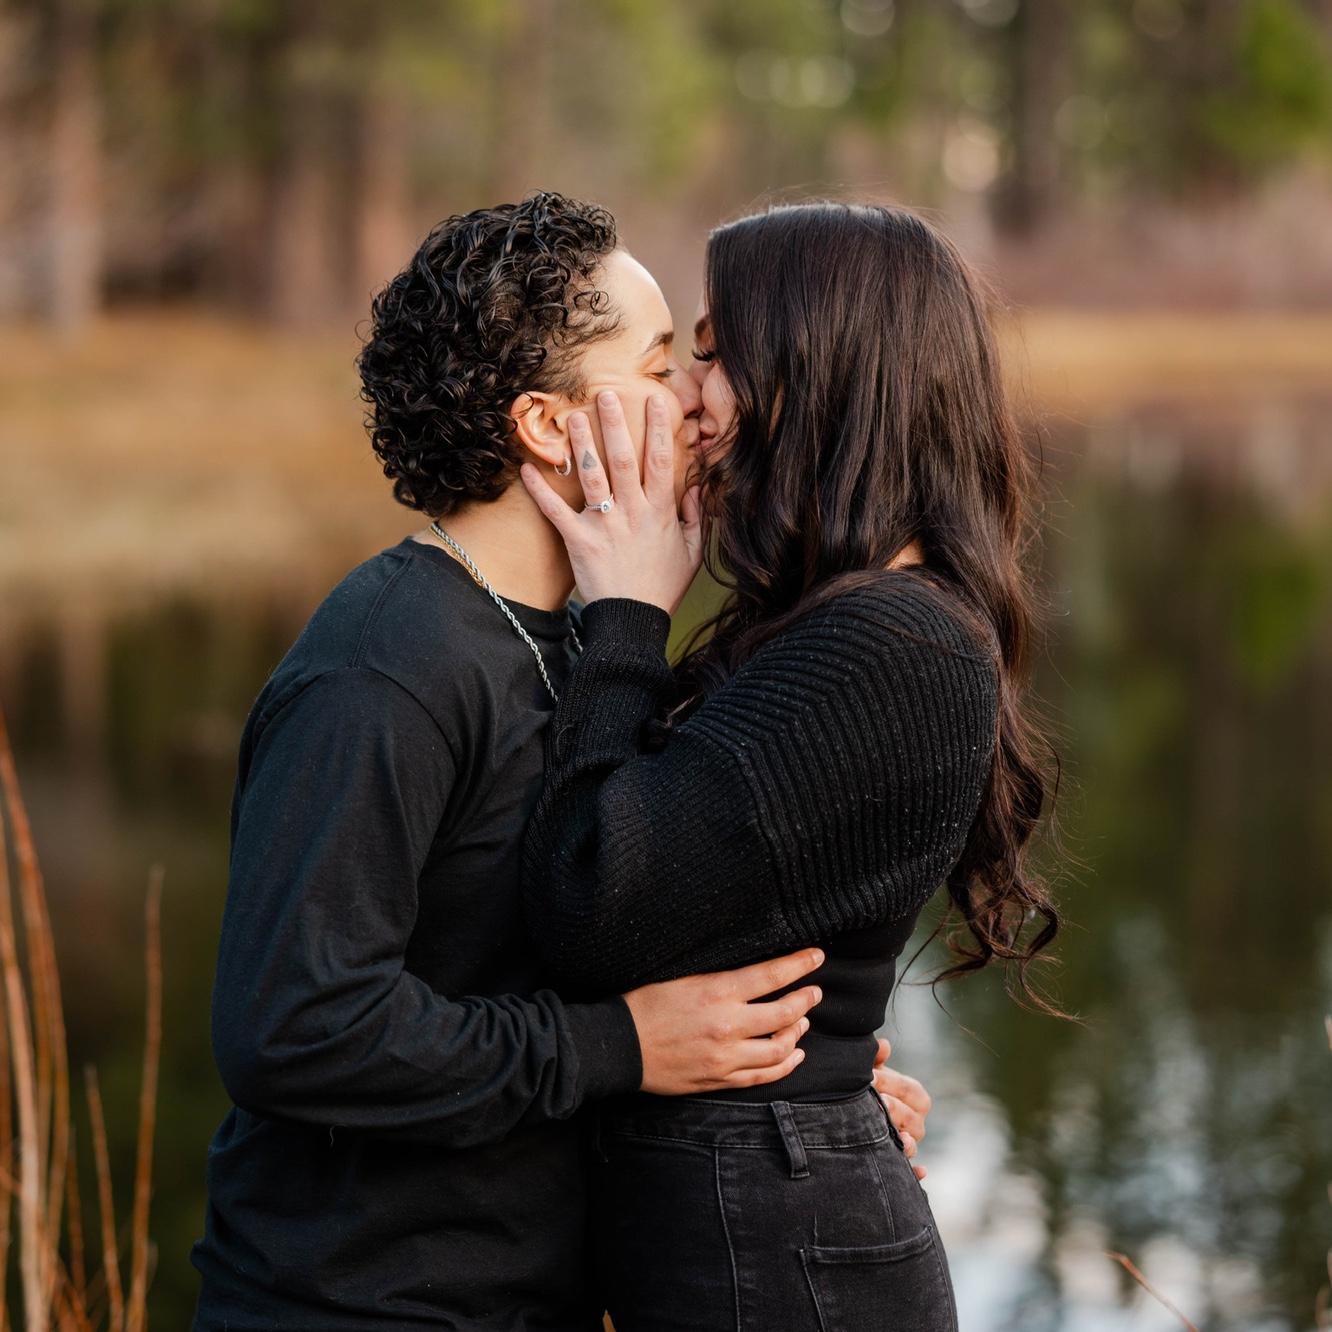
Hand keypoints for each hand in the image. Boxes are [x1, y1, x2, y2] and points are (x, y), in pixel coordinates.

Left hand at [519, 390, 702, 614]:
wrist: (633, 622)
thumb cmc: (662, 588)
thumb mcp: (691, 554)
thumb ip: (695, 518)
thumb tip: (695, 487)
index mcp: (660, 511)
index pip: (661, 460)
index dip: (659, 428)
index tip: (656, 401)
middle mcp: (633, 511)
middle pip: (624, 458)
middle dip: (615, 423)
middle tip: (605, 394)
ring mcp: (604, 525)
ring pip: (592, 475)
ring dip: (581, 444)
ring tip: (572, 417)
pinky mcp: (578, 540)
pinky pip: (556, 511)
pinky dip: (540, 490)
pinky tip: (528, 468)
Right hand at [623, 949, 824, 1094]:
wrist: (620, 1046)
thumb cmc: (646, 1003)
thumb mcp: (682, 975)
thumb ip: (720, 975)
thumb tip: (752, 969)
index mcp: (717, 992)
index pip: (773, 975)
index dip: (800, 964)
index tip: (817, 956)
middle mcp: (728, 1026)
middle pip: (785, 1013)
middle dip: (806, 999)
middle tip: (815, 992)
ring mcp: (726, 1057)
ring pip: (780, 1049)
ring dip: (797, 1032)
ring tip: (802, 1020)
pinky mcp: (720, 1079)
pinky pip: (763, 1076)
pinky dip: (785, 1065)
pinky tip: (794, 1055)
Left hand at [873, 1037, 931, 1180]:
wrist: (849, 1110)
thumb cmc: (866, 1087)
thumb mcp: (870, 1072)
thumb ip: (876, 1060)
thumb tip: (883, 1046)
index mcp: (912, 1096)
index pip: (911, 1091)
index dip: (893, 1083)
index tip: (870, 1078)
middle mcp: (915, 1122)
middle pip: (914, 1118)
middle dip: (895, 1110)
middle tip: (876, 1104)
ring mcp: (907, 1143)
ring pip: (912, 1144)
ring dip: (905, 1142)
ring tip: (893, 1137)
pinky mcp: (897, 1164)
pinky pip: (912, 1172)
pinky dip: (916, 1174)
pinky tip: (918, 1172)